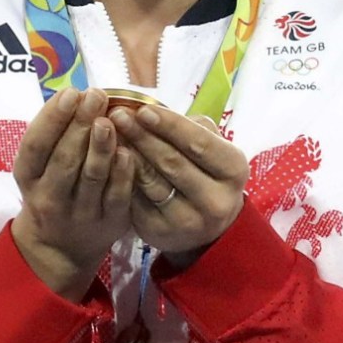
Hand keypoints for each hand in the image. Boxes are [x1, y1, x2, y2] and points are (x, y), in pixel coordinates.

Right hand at [12, 88, 134, 301]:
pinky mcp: (109, 223)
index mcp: (28, 177)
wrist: (59, 247)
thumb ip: (54, 133)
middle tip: (95, 95)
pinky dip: (123, 172)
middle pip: (65, 159)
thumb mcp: (40, 165)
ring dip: (101, 146)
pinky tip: (128, 149)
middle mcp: (50, 198)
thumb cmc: (52, 188)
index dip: (52, 118)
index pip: (36, 146)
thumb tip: (77, 94)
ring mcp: (81, 213)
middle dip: (80, 124)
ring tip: (109, 119)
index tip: (71, 92)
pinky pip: (118, 195)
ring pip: (92, 177)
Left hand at [109, 105, 247, 262]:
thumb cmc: (206, 172)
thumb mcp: (212, 148)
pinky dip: (122, 178)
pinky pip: (136, 201)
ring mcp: (189, 221)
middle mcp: (216, 200)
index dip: (169, 125)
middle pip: (172, 162)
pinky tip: (110, 160)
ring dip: (127, 155)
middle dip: (142, 135)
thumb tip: (149, 110)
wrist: (207, 226)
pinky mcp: (161, 234)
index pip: (199, 142)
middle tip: (117, 115)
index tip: (142, 109)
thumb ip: (189, 127)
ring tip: (109, 133)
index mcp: (233, 170)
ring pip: (151, 182)